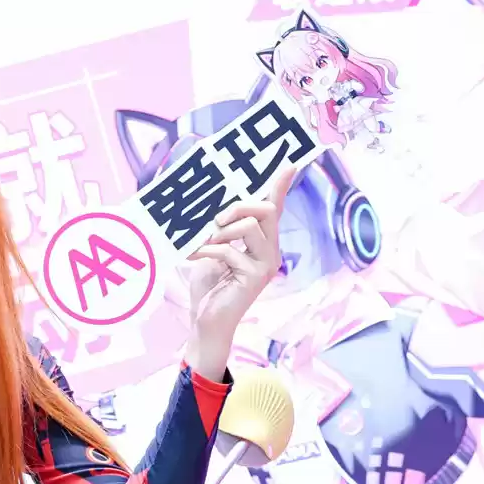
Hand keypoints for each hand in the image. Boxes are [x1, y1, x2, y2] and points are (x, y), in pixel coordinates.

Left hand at [183, 168, 295, 378]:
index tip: (290, 163)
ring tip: (201, 243)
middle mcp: (271, 250)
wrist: (207, 321)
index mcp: (262, 241)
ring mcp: (266, 265)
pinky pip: (231, 250)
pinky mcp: (255, 278)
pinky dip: (208, 250)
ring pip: (251, 226)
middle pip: (266, 209)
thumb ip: (217, 229)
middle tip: (214, 220)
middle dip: (237, 206)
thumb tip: (209, 206)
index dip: (281, 185)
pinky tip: (193, 256)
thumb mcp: (212, 249)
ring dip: (220, 231)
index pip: (274, 207)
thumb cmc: (209, 286)